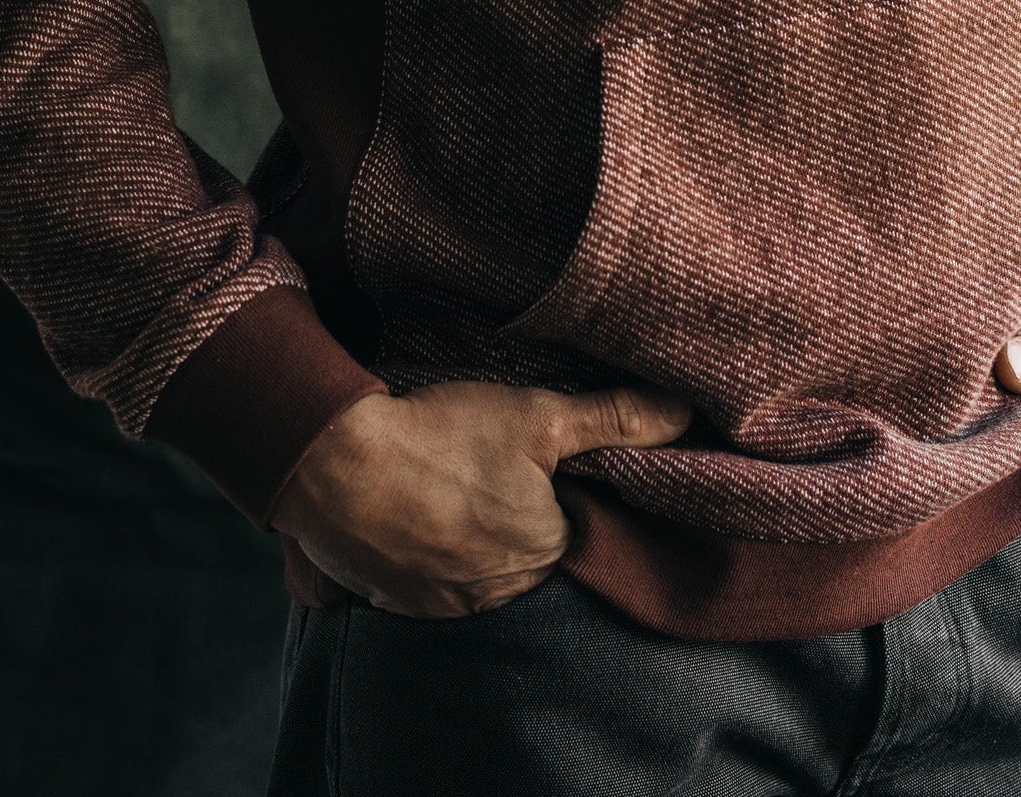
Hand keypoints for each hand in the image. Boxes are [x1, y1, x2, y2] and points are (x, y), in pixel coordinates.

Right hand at [267, 380, 691, 617]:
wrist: (335, 466)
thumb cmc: (442, 437)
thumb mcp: (539, 415)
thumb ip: (614, 419)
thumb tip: (685, 415)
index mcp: (545, 550)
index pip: (575, 524)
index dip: (562, 490)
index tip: (539, 462)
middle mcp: (503, 592)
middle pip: (526, 549)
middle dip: (515, 515)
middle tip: (488, 466)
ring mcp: (448, 605)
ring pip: (480, 567)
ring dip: (472, 537)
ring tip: (452, 486)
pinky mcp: (402, 605)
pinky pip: (433, 581)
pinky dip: (431, 553)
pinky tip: (419, 511)